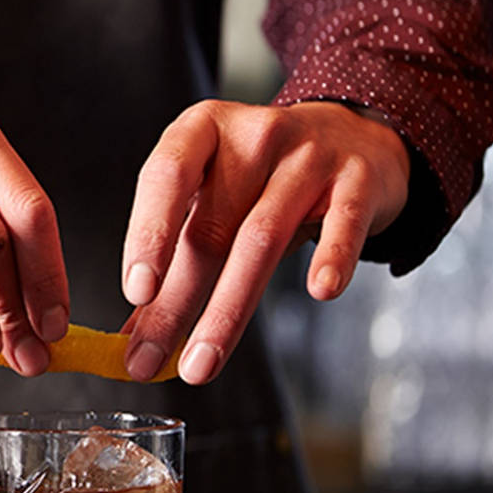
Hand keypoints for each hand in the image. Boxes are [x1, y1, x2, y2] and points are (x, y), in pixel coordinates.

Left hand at [120, 100, 410, 383]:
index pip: (166, 177)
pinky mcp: (358, 181)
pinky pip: (344, 223)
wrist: (352, 134)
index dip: (148, 236)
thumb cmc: (264, 173)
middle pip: (211, 227)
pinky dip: (331, 256)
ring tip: (201, 361)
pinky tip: (319, 291)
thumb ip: (176, 255)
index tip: (136, 293)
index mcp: (203, 130)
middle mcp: (255, 136)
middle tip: (149, 358)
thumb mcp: (212, 195)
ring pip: (263, 238)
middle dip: (176, 304)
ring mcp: (310, 155)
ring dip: (227, 310)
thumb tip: (134, 332)